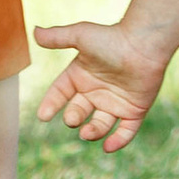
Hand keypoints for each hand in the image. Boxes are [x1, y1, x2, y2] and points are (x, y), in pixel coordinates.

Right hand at [30, 20, 168, 151]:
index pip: (60, 93)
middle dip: (73, 118)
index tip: (43, 116)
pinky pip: (125, 132)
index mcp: (81, 75)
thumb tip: (34, 32)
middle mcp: (96, 91)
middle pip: (78, 111)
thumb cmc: (112, 37)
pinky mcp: (135, 111)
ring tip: (87, 133)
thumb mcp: (80, 36)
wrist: (143, 43)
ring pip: (100, 125)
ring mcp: (115, 102)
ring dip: (93, 132)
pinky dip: (118, 141)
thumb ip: (57, 37)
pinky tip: (108, 146)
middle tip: (73, 119)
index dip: (51, 103)